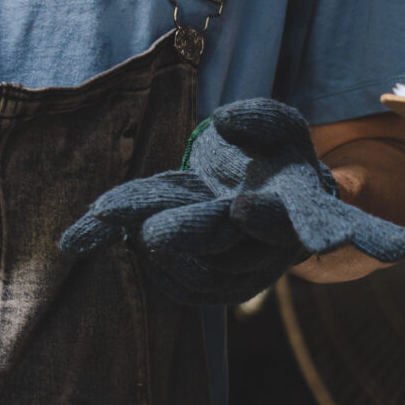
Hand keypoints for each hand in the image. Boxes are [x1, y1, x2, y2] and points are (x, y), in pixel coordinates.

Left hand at [61, 98, 404, 306]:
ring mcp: (244, 273)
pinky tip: (111, 238)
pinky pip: (180, 286)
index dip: (268, 217)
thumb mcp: (274, 123)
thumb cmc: (273, 152)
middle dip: (189, 238)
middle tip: (148, 232)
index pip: (290, 218)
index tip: (243, 208)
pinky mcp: (216, 285)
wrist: (273, 196)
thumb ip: (256, 118)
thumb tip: (223, 121)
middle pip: (230, 251)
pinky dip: (145, 263)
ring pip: (199, 274)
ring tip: (110, 221)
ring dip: (153, 250)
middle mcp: (270, 247)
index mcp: (294, 206)